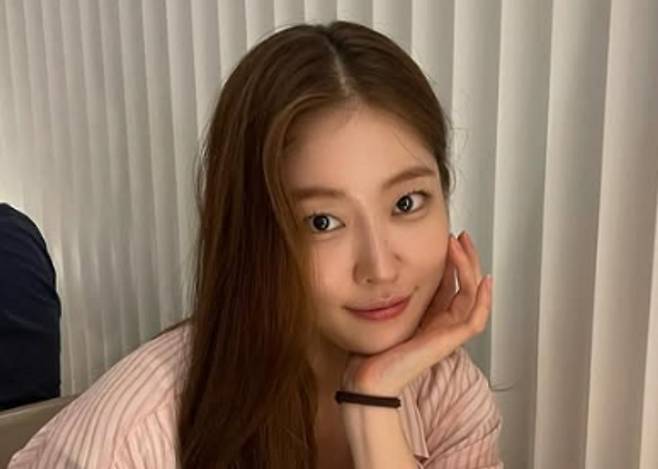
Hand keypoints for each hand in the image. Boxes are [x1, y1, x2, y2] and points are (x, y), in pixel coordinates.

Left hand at [340, 231, 492, 395]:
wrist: (369, 375)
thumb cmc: (372, 351)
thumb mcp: (386, 311)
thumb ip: (396, 295)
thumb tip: (392, 270)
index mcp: (429, 319)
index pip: (450, 285)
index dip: (452, 262)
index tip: (448, 240)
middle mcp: (442, 325)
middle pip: (465, 287)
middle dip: (465, 259)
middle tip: (462, 237)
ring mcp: (448, 333)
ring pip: (472, 297)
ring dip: (471, 268)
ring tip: (463, 246)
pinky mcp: (450, 341)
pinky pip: (475, 318)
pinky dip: (483, 299)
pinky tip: (482, 279)